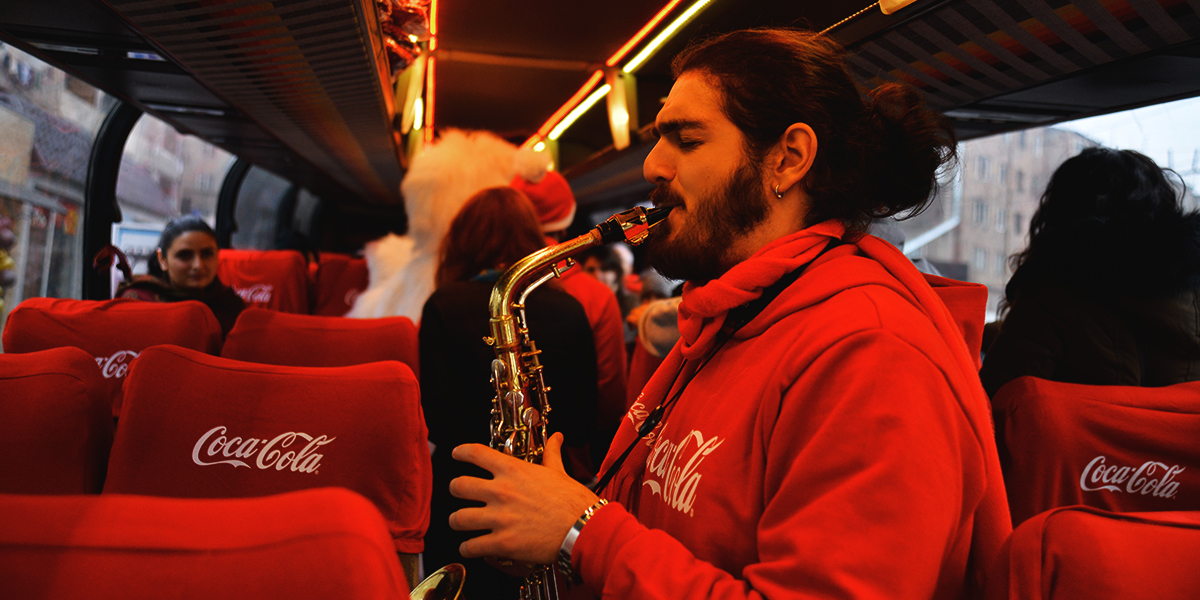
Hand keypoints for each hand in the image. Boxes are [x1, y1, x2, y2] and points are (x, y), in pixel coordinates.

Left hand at [448, 433, 599, 563]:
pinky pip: (470, 546)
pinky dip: (467, 548)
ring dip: (458, 521)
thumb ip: (551, 453)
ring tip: (462, 523)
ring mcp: (499, 518)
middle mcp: (501, 492)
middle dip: (455, 490)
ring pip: (458, 518)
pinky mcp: (502, 543)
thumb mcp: (559, 471)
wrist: (584, 528)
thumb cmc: (573, 501)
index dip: (461, 452)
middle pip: (458, 486)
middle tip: (459, 494)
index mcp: (513, 471)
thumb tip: (557, 437)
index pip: (476, 453)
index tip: (456, 454)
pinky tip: (471, 547)